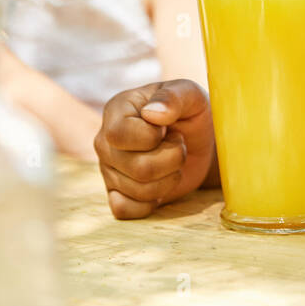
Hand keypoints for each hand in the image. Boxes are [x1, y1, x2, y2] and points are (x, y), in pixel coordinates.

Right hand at [94, 79, 215, 219]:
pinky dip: (151, 201)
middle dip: (172, 159)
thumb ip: (173, 97)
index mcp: (116, 110)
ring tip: (173, 161)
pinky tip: (161, 183)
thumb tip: (152, 114)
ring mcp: (108, 170)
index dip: (153, 137)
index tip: (168, 128)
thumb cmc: (191, 113)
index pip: (121, 135)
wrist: (200, 141)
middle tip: (178, 145)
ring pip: (139, 190)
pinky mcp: (116, 194)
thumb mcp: (191, 95)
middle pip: (137, 167)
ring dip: (169, 178)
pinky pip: (126, 210)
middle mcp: (105, 142)